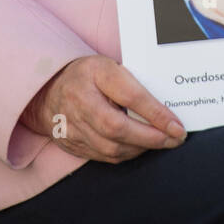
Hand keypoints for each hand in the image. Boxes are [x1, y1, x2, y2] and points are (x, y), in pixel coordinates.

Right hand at [22, 55, 187, 163]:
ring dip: (141, 148)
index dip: (156, 113)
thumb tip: (163, 108)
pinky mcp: (71, 144)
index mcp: (93, 74)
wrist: (46, 91)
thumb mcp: (110, 67)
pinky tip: (140, 147)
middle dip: (152, 138)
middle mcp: (79, 102)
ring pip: (111, 147)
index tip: (177, 126)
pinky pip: (103, 156)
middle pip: (118, 128)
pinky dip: (126, 154)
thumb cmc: (87, 75)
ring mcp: (71, 126)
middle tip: (175, 139)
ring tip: (161, 143)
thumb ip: (133, 83)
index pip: (129, 96)